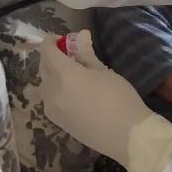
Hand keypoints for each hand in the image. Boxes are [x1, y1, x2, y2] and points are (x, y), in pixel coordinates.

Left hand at [40, 37, 152, 163]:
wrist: (127, 136)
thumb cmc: (119, 98)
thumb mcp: (104, 71)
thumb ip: (86, 54)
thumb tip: (81, 35)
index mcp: (64, 75)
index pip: (47, 51)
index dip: (51, 41)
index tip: (62, 39)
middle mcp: (52, 91)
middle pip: (43, 68)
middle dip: (52, 57)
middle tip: (69, 55)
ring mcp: (52, 109)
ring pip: (45, 85)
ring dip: (52, 75)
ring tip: (71, 74)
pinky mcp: (57, 122)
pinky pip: (49, 100)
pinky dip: (55, 91)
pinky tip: (71, 93)